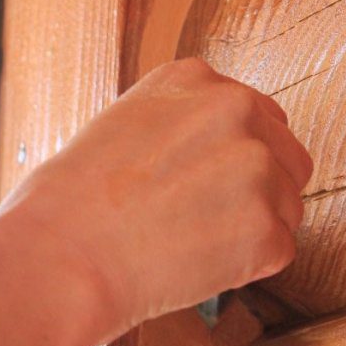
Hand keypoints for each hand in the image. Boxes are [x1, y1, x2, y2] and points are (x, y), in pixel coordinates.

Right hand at [0, 58, 312, 342]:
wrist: (58, 257)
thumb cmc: (69, 203)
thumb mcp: (124, 125)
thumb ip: (181, 127)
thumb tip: (217, 157)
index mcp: (195, 78)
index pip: (256, 115)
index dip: (235, 158)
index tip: (208, 185)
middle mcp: (235, 108)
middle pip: (287, 155)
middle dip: (259, 190)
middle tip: (208, 221)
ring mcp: (256, 167)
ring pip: (288, 205)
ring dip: (253, 229)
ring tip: (190, 245)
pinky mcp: (266, 228)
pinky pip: (278, 250)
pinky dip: (246, 267)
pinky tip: (196, 266)